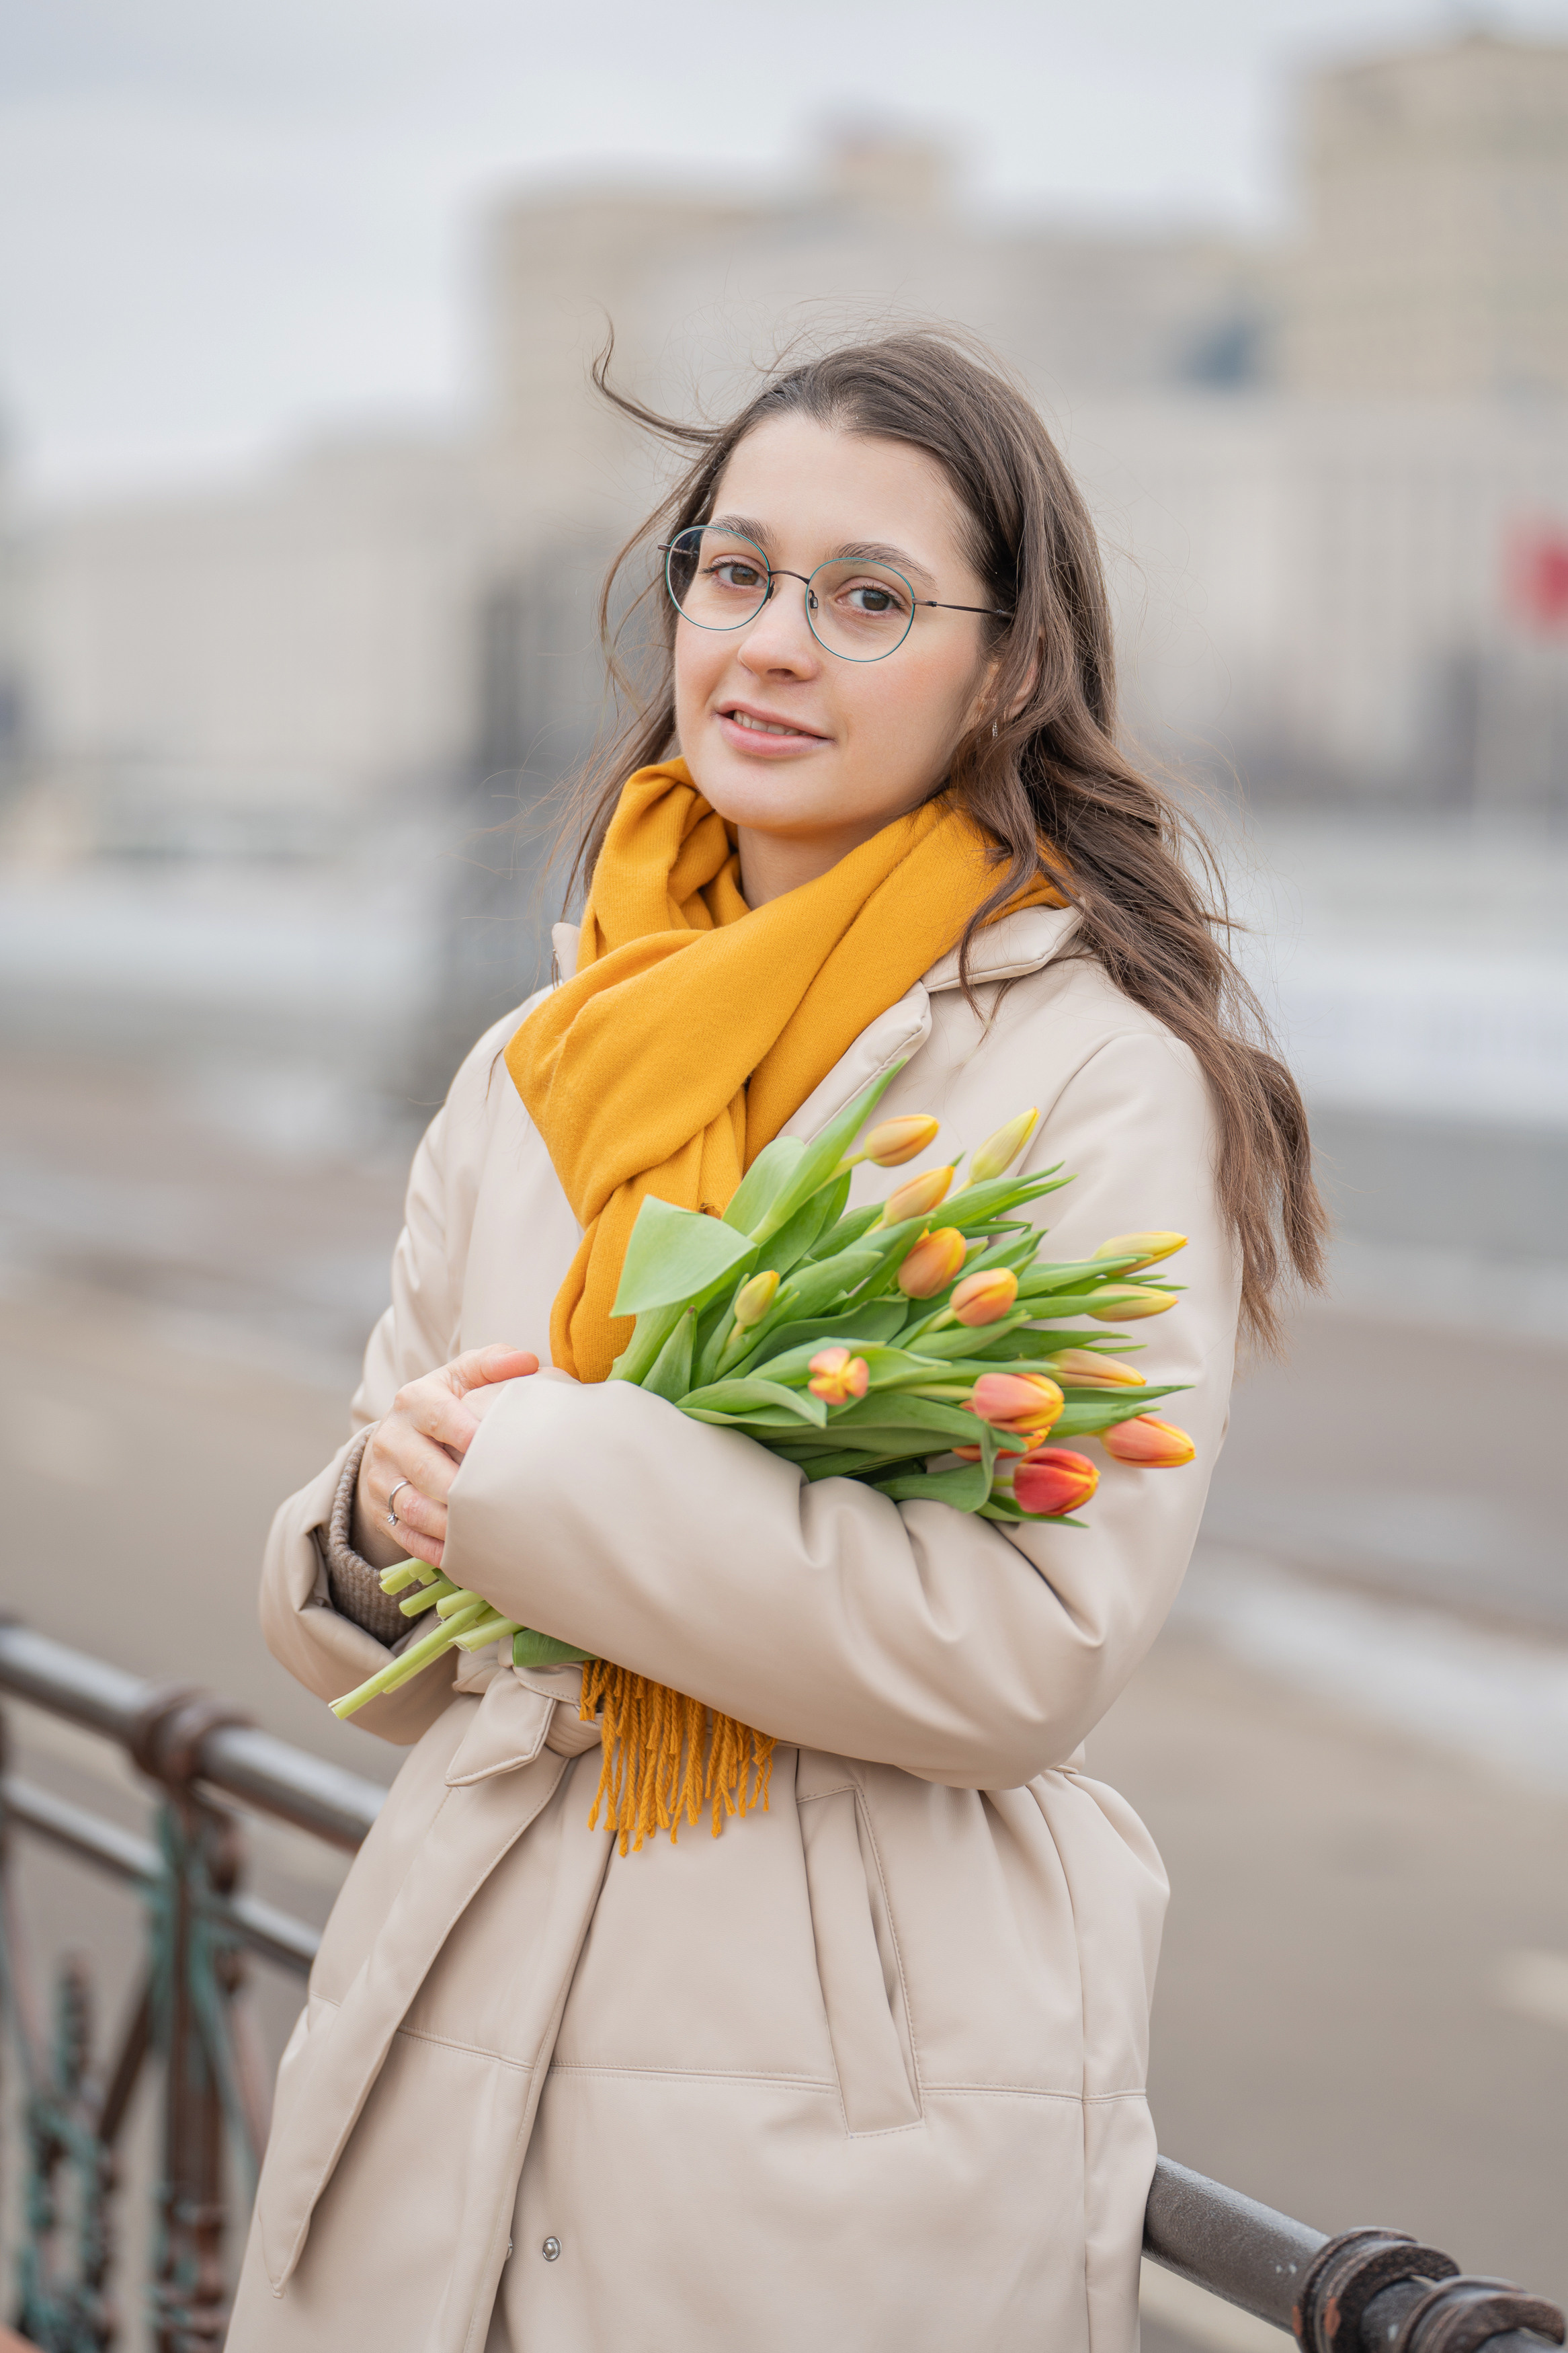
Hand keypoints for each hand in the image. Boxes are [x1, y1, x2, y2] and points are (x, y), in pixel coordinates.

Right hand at [354, 1344, 537, 1571]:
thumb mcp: (461, 1377)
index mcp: (414, 1400)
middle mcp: (392, 1437)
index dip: (466, 1432)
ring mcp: (383, 1476)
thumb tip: (527, 1361)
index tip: (493, 1448)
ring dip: (447, 1524)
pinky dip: (432, 1548)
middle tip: (496, 1501)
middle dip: (459, 1488)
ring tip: (483, 1532)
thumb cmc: (446, 1406)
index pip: (438, 1415)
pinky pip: (404, 1535)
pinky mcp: (381, 1509)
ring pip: (412, 1507)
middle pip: (425, 1468)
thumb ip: (492, 1363)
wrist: (397, 1439)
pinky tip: (460, 1555)